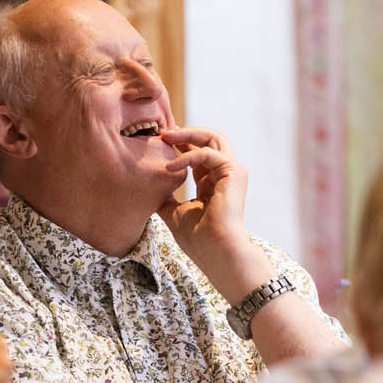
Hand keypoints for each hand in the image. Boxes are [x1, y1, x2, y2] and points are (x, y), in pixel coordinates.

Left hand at [157, 127, 274, 301]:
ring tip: (165, 136)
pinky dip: (188, 157)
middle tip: (162, 132)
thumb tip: (148, 189)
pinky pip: (208, 154)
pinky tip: (170, 166)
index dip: (179, 145)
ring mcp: (232, 172)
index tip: (158, 140)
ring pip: (213, 138)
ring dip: (188, 135)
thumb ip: (165, 197)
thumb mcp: (172, 212)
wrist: (214, 250)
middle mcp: (224, 174)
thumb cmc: (197, 238)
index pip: (197, 154)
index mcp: (211, 182)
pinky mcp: (234, 172)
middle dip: (185, 133)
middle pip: (208, 139)